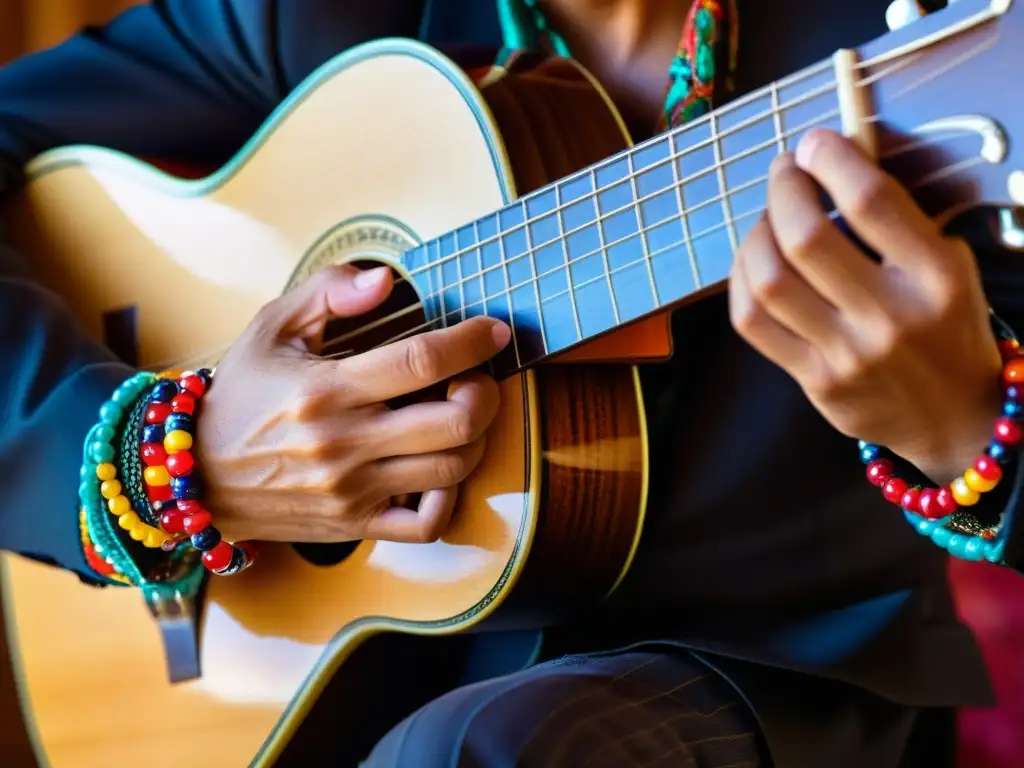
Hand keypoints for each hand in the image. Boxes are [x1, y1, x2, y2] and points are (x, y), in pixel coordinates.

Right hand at [195, 264, 510, 543]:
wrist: (194, 477)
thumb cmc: (241, 394)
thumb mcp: (270, 327)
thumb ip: (328, 292)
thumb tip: (386, 280)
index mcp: (326, 388)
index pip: (421, 360)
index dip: (471, 342)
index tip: (492, 331)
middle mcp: (343, 443)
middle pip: (454, 422)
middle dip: (485, 393)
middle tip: (477, 377)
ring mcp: (352, 491)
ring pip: (451, 470)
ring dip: (474, 438)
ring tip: (460, 414)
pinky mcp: (354, 525)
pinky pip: (426, 526)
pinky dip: (449, 499)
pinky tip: (440, 469)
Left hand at [728, 128, 1001, 483]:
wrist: (954, 417)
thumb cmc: (945, 326)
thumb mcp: (948, 265)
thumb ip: (895, 221)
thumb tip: (829, 162)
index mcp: (936, 277)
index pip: (870, 202)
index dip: (830, 160)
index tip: (814, 144)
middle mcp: (891, 317)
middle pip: (805, 238)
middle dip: (783, 190)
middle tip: (785, 172)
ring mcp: (847, 355)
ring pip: (768, 281)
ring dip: (755, 235)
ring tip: (767, 219)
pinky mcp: (815, 382)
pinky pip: (752, 321)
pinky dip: (741, 279)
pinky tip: (753, 262)